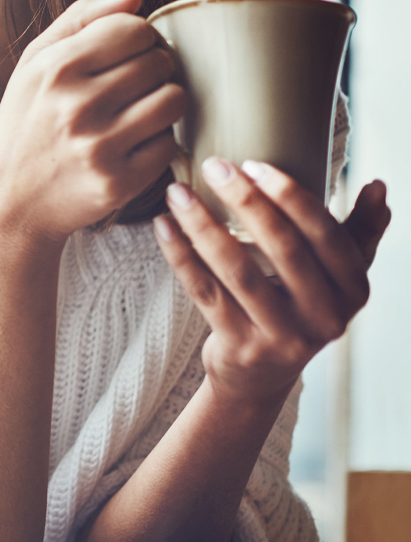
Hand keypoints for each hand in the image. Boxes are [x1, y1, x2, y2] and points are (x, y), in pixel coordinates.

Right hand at [0, 0, 184, 246]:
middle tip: (136, 86)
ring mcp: (99, 146)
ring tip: (141, 110)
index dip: (141, 38)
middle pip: (159, 62)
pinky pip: (169, 144)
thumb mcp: (33, 66)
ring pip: (174, 100)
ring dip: (166, 103)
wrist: (10, 204)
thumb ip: (81, 20)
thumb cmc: (25, 125)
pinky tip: (134, 144)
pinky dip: (158, 142)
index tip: (130, 54)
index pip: (134, 29)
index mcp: (56, 68)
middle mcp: (77, 105)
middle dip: (156, 69)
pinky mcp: (118, 182)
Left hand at [154, 159, 390, 406]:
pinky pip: (205, 292)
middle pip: (283, 250)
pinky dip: (180, 255)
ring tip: (177, 192)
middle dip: (246, 202)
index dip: (291, 197)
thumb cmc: (300, 307)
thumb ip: (360, 231)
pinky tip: (163, 225)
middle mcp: (324, 317)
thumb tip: (379, 185)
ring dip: (203, 226)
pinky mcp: (240, 347)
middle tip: (215, 165)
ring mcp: (282, 337)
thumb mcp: (339, 276)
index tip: (255, 164)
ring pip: (238, 271)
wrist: (261, 377)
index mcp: (352, 289)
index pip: (325, 235)